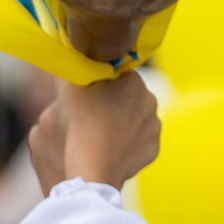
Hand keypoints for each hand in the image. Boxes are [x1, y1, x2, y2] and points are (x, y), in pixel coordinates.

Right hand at [28, 70, 160, 191]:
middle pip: (129, 96)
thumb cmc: (80, 122)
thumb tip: (74, 57)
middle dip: (114, 102)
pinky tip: (111, 148)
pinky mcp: (153, 149)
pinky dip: (128, 144)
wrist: (94, 165)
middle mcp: (149, 99)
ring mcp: (154, 126)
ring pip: (136, 119)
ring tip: (101, 134)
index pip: (116, 75)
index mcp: (132, 79)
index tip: (88, 95)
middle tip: (93, 115)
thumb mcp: (69, 86)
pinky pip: (139, 142)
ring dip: (122, 123)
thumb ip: (74, 67)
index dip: (100, 83)